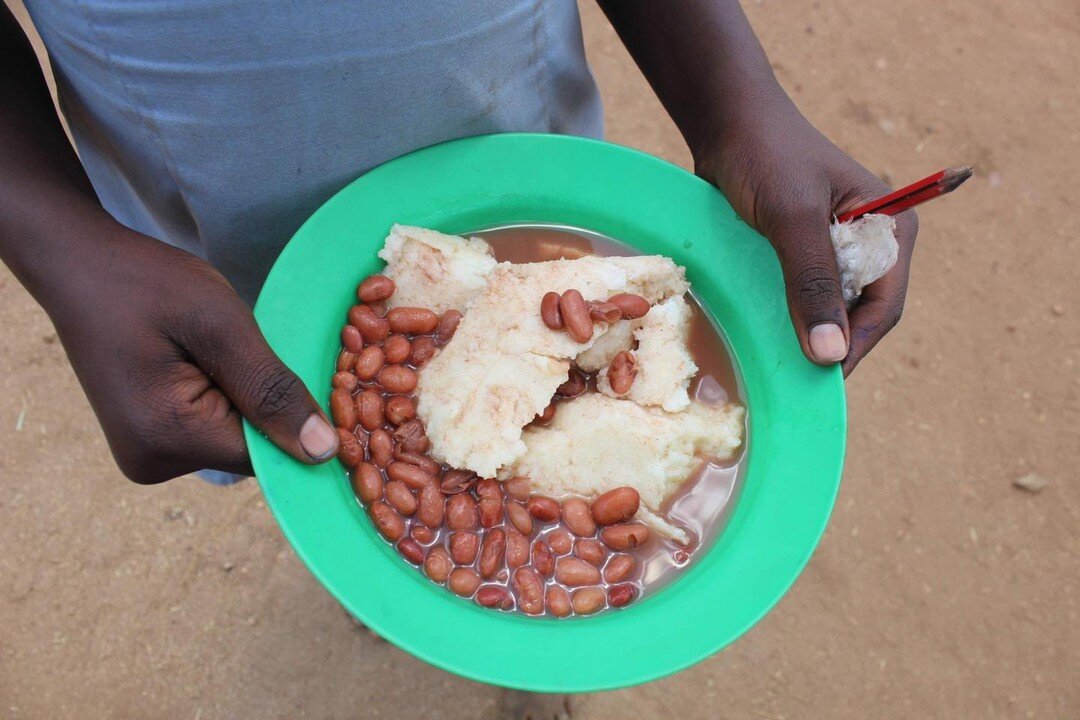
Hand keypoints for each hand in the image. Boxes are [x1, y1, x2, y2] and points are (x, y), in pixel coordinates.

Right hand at [49, 227, 337, 482]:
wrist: (78, 265)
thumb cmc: (147, 283)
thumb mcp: (221, 325)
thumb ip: (272, 391)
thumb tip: (324, 454)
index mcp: (169, 438)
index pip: (270, 458)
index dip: (303, 422)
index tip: (319, 379)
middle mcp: (154, 463)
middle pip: (252, 452)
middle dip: (271, 406)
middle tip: (257, 346)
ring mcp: (147, 456)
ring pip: (235, 440)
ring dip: (249, 400)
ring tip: (225, 349)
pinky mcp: (149, 439)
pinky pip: (212, 429)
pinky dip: (228, 398)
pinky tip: (215, 361)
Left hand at [695, 98, 917, 374]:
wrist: (726, 120)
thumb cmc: (766, 155)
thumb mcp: (791, 218)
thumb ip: (812, 281)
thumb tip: (830, 354)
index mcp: (890, 227)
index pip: (883, 307)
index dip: (853, 346)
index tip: (819, 380)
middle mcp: (869, 243)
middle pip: (857, 314)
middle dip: (829, 344)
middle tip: (791, 379)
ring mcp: (835, 249)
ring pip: (827, 309)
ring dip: (805, 333)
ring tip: (775, 361)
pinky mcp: (802, 253)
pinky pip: (801, 296)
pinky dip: (785, 316)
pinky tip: (763, 334)